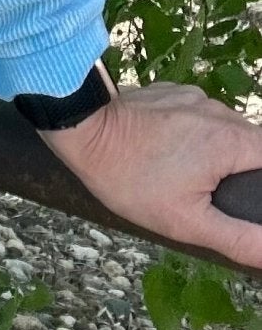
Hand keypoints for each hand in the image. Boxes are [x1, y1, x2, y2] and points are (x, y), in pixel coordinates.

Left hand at [38, 80, 261, 271]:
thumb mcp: (187, 221)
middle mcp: (218, 110)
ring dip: (217, 151)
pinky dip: (192, 133)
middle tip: (211, 193)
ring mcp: (193, 96)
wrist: (83, 132)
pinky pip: (196, 114)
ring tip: (188, 175)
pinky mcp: (170, 91)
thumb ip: (239, 238)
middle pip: (251, 143)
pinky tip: (168, 152)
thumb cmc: (132, 180)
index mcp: (232, 139)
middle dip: (240, 169)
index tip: (246, 196)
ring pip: (222, 127)